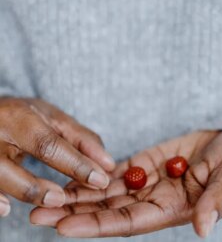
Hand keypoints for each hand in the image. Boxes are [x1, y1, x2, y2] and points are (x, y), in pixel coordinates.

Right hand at [0, 97, 114, 216]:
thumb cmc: (28, 116)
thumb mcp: (55, 120)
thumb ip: (82, 139)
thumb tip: (107, 164)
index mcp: (19, 118)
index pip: (48, 145)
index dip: (75, 165)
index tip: (100, 179)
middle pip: (9, 165)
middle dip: (35, 188)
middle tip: (64, 199)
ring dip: (17, 195)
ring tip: (44, 204)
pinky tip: (5, 209)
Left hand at [31, 129, 221, 237]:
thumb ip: (217, 201)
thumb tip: (205, 230)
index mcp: (174, 208)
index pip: (129, 222)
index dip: (97, 225)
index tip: (64, 227)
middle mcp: (155, 198)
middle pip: (109, 208)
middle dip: (75, 211)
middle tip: (38, 212)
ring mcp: (149, 178)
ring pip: (108, 189)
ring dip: (78, 191)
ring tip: (46, 192)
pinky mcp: (147, 160)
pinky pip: (117, 169)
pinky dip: (95, 171)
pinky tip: (73, 172)